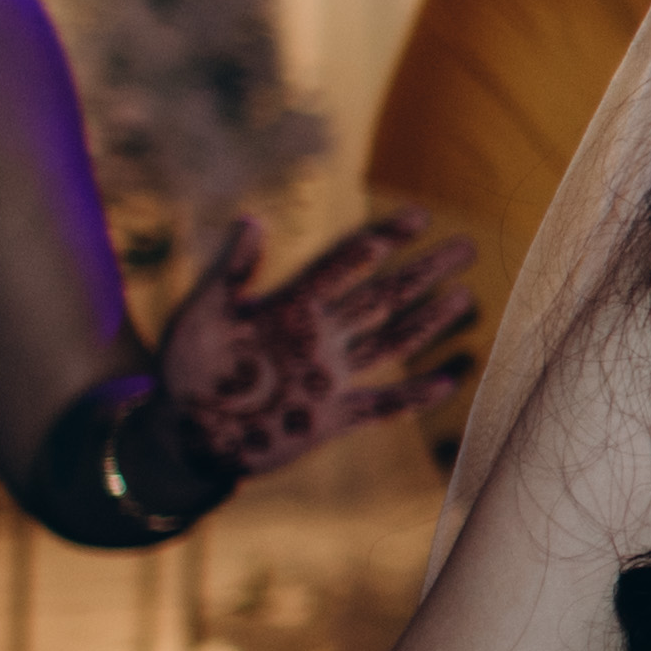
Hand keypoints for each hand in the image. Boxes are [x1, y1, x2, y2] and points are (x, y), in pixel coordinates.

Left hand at [157, 207, 478, 474]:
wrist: (185, 433)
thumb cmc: (186, 368)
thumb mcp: (201, 313)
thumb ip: (231, 270)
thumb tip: (252, 218)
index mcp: (290, 306)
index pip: (343, 264)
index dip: (381, 238)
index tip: (419, 217)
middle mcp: (318, 336)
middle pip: (380, 296)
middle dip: (423, 271)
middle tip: (465, 246)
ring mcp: (328, 376)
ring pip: (389, 342)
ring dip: (427, 321)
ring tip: (464, 297)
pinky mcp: (331, 418)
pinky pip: (381, 405)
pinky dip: (415, 396)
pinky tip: (450, 379)